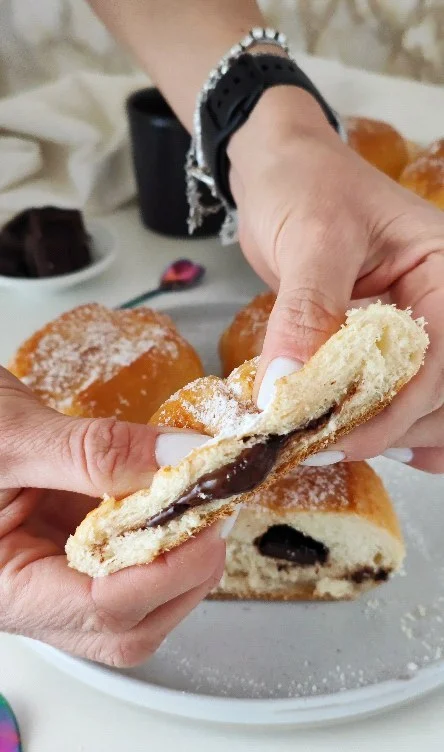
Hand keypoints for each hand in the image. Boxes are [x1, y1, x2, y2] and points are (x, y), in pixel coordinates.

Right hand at [0, 368, 224, 665]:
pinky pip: (132, 558)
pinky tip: (178, 495)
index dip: (165, 571)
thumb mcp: (10, 436)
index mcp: (1, 589)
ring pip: (139, 601)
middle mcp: (32, 594)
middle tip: (215, 512)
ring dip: (182, 557)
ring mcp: (56, 572)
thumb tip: (181, 460)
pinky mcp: (74, 544)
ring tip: (202, 501)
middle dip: (185, 575)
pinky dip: (166, 531)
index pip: (100, 611)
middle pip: (129, 626)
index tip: (207, 519)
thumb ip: (94, 452)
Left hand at [228, 86, 443, 473]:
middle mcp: (441, 302)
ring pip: (431, 400)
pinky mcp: (386, 343)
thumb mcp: (311, 237)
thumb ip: (307, 310)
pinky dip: (395, 426)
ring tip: (338, 445)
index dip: (401, 405)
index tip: (346, 436)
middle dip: (394, 424)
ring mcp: (417, 325)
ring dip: (394, 434)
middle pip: (443, 387)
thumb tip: (288, 388)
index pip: (443, 353)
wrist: (280, 171)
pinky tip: (372, 442)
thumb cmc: (304, 184)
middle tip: (330, 445)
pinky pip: (406, 393)